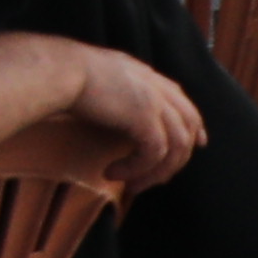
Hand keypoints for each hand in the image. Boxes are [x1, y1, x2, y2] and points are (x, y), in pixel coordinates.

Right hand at [58, 42, 203, 186]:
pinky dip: (137, 169)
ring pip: (176, 145)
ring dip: (157, 172)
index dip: (193, 124)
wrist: (59, 71)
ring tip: (133, 185)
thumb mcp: (95, 76)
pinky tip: (113, 173)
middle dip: (182, 155)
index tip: (198, 143)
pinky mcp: (145, 118)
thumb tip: (107, 107)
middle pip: (188, 124)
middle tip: (161, 178)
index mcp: (144, 74)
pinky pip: (154, 153)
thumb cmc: (62, 74)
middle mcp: (155, 85)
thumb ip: (111, 89)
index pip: (181, 99)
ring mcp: (154, 100)